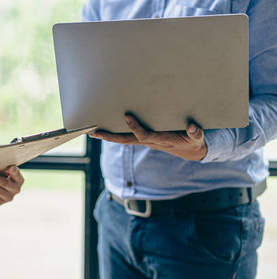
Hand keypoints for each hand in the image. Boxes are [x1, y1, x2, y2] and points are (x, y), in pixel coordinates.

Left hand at [0, 165, 23, 204]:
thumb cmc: (0, 175)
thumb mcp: (2, 170)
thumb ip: (2, 168)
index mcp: (19, 179)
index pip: (17, 174)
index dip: (13, 171)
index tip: (9, 167)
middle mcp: (16, 189)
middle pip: (5, 183)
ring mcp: (9, 197)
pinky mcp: (0, 202)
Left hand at [89, 114, 206, 160]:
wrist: (190, 151)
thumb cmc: (193, 141)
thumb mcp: (197, 138)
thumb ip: (196, 133)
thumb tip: (192, 127)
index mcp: (160, 140)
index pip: (143, 135)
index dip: (135, 127)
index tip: (127, 116)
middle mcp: (149, 141)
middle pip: (125, 141)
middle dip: (109, 137)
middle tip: (94, 132)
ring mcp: (145, 141)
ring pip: (123, 139)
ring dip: (108, 136)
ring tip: (92, 131)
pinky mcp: (144, 139)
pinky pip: (127, 137)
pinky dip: (115, 133)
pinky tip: (105, 129)